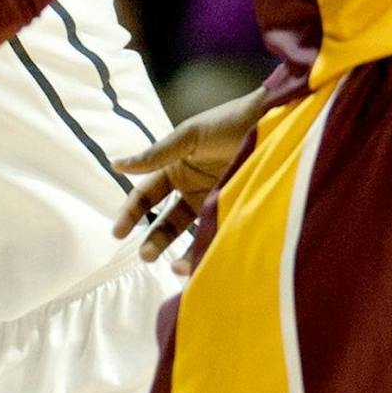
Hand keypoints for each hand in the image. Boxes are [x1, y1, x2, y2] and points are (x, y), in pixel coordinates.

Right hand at [114, 85, 272, 264]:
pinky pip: (215, 236)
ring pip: (190, 235)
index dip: (130, 213)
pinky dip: (206, 252)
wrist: (275, 123)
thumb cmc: (229, 123)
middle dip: (153, 240)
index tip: (118, 233)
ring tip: (175, 269)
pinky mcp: (234, 212)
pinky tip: (199, 263)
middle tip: (145, 257)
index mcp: (175, 169)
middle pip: (165, 222)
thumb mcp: (188, 136)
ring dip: (179, 253)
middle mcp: (191, 190)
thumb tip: (116, 165)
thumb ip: (155, 156)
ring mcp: (213, 204)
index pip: (145, 197)